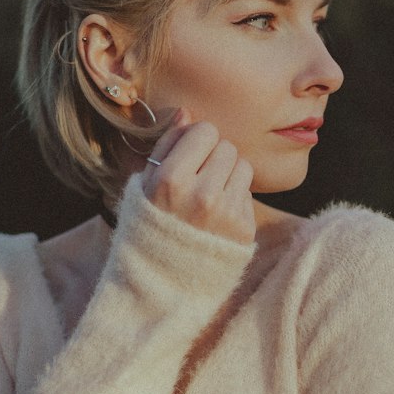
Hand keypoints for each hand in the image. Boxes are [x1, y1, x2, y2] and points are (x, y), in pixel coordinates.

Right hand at [140, 111, 255, 245]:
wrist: (163, 280)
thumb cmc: (150, 225)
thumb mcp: (144, 184)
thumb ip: (165, 146)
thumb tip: (187, 113)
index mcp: (171, 180)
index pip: (205, 131)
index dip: (197, 142)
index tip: (188, 158)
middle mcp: (202, 196)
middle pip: (227, 146)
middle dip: (214, 158)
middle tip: (199, 179)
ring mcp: (226, 214)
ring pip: (243, 166)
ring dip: (229, 175)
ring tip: (209, 196)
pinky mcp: (244, 229)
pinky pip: (248, 193)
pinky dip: (235, 199)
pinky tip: (217, 217)